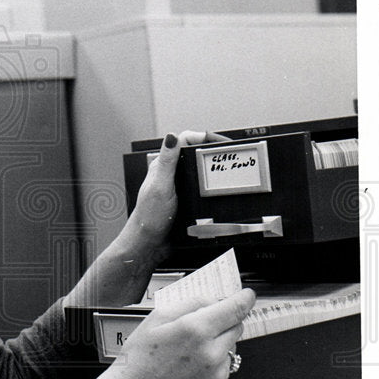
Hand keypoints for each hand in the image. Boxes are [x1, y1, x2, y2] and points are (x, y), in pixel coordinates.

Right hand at [104, 287, 255, 378]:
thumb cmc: (140, 360)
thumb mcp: (156, 319)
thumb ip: (189, 304)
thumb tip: (212, 300)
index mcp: (195, 329)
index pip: (235, 308)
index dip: (244, 299)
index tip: (247, 296)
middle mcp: (211, 352)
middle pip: (236, 326)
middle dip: (224, 322)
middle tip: (201, 328)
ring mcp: (217, 372)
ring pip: (231, 347)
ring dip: (218, 344)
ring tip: (190, 353)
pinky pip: (226, 368)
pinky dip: (215, 365)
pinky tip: (192, 368)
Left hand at [130, 129, 228, 245]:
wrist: (150, 242)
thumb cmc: (149, 216)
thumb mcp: (160, 186)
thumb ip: (167, 162)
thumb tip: (172, 136)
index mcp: (163, 165)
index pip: (185, 140)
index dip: (204, 136)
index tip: (220, 141)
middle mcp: (171, 172)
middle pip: (195, 151)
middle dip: (212, 149)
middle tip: (229, 154)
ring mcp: (179, 185)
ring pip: (200, 168)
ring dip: (213, 167)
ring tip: (227, 168)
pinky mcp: (186, 198)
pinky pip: (201, 185)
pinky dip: (211, 183)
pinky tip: (219, 187)